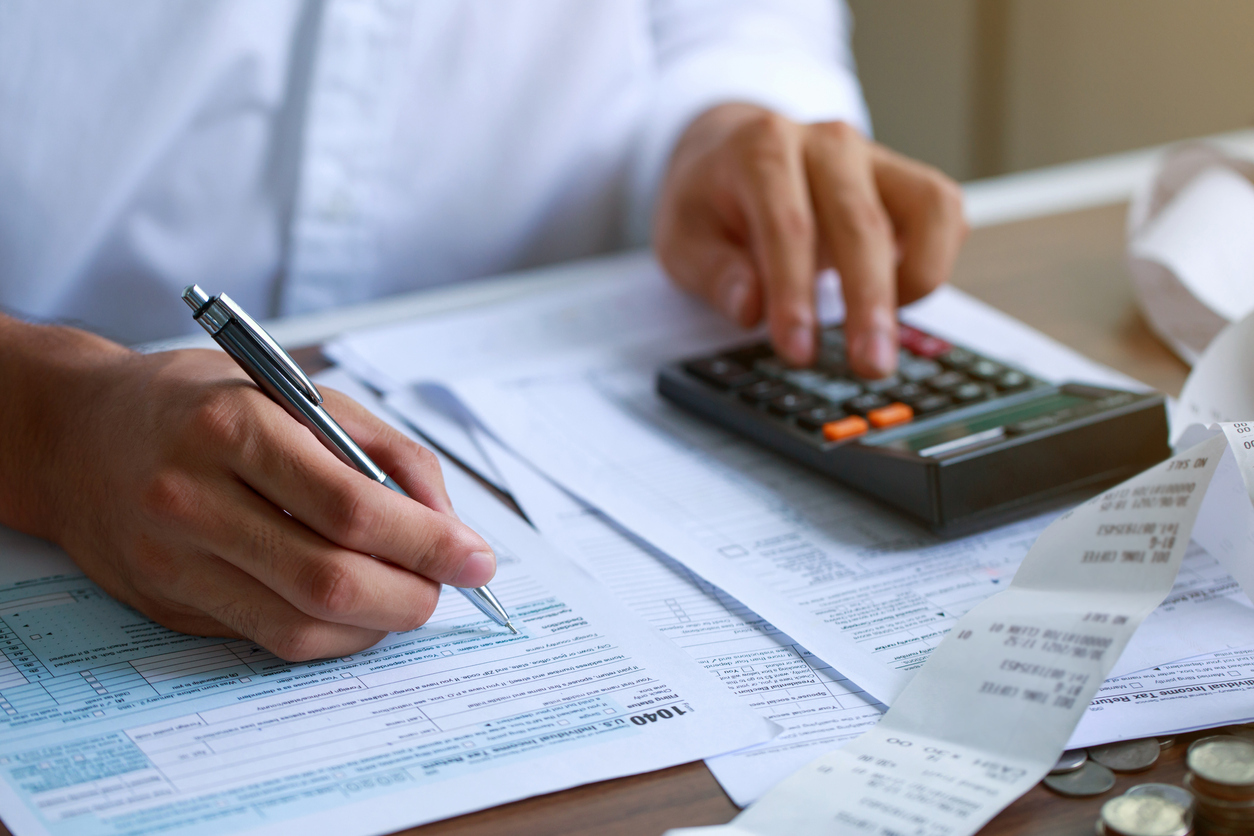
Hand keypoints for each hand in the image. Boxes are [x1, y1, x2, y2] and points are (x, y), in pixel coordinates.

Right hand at [0, 322, 494, 660]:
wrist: (77, 435)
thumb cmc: (202, 403)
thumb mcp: (298, 394)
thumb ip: (384, 453)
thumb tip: (447, 525)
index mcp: (231, 428)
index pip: (350, 507)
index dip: (426, 542)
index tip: (476, 557)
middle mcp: (192, 498)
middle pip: (328, 578)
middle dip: (412, 593)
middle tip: (450, 585)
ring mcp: (173, 559)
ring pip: (300, 624)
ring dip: (378, 624)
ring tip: (411, 596)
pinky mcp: (167, 603)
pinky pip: (268, 638)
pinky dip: (332, 635)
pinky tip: (358, 611)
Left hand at [654, 103, 967, 376]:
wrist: (734, 145)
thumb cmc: (710, 197)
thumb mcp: (683, 236)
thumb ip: (714, 273)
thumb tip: (750, 308)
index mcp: (762, 150)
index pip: (788, 226)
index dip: (796, 293)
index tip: (798, 350)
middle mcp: (826, 144)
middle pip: (862, 224)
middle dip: (869, 303)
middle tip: (870, 366)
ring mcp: (873, 157)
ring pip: (926, 209)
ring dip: (919, 281)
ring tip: (885, 336)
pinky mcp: (905, 177)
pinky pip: (944, 213)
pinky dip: (934, 261)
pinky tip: (897, 300)